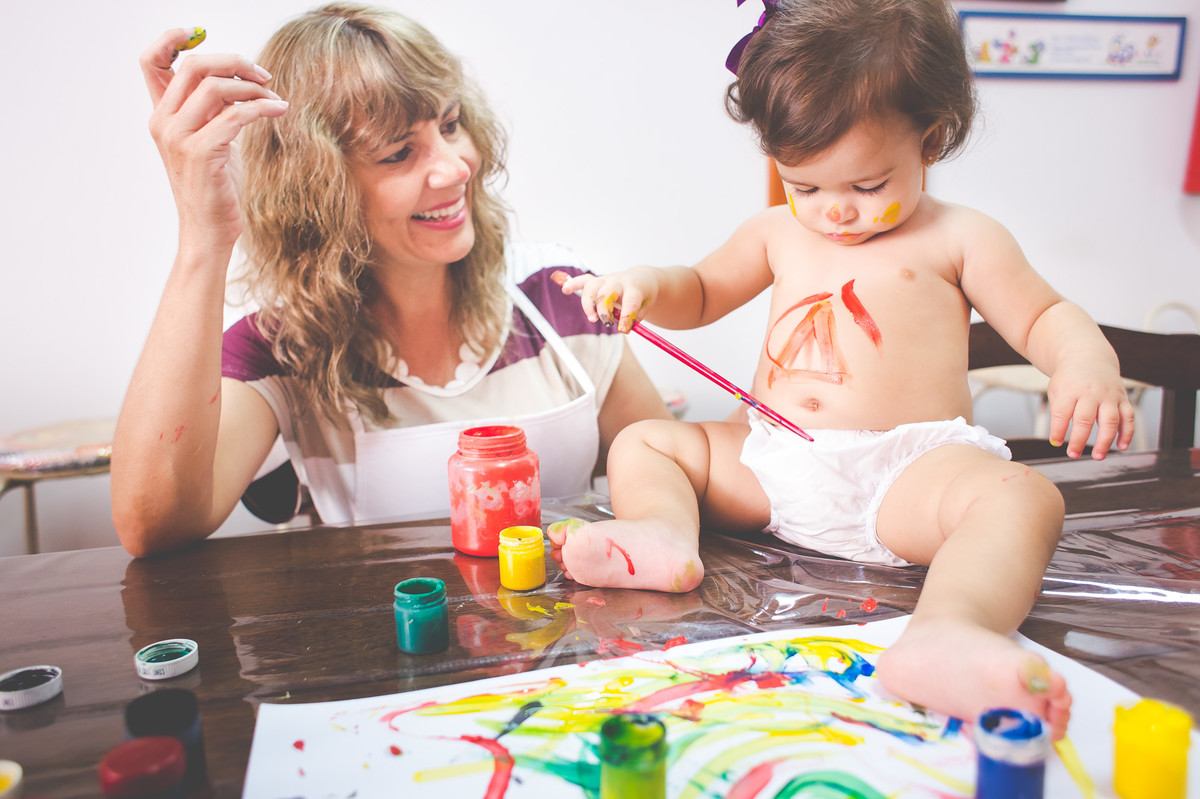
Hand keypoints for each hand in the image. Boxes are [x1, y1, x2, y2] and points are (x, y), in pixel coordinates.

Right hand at [139, 29, 288, 251]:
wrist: (209, 230)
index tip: (199, 32)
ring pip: (214, 87)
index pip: (151, 62)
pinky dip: (261, 108)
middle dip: (233, 62)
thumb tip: (240, 79)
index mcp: (161, 115)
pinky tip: (279, 111)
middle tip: (263, 75)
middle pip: (192, 66)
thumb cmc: (216, 186)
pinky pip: (235, 116)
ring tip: (274, 98)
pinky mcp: (200, 154)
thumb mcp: (213, 140)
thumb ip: (215, 109)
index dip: (171, 40)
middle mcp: (163, 123)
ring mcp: (178, 139)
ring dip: (252, 87)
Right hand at [559, 268, 657, 332]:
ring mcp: (607, 280)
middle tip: (607, 322)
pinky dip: (574, 284)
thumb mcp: (645, 307)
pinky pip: (584, 280)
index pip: (630, 301)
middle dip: (604, 309)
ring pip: (592, 287)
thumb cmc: (643, 296)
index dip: (626, 317)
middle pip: (607, 292)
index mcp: (634, 288)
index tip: (624, 330)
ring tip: (592, 318)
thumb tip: (623, 326)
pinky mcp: (598, 281)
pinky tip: (565, 290)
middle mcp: (619, 281)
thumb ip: (634, 317)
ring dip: (589, 303)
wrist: (642, 279)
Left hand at [1045, 360, 1134, 458]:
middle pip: (1085, 419)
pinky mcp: (1122, 398)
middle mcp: (1091, 392)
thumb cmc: (1069, 379)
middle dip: (1079, 440)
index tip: (1056, 443)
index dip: (1058, 430)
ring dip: (1106, 441)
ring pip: (1110, 420)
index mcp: (1070, 389)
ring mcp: (1109, 395)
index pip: (1062, 413)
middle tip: (1073, 454)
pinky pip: (1128, 417)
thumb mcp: (1056, 390)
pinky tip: (1122, 446)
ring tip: (1098, 456)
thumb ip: (1058, 412)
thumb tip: (1058, 439)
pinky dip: (1127, 432)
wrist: (1088, 357)